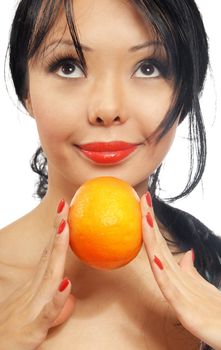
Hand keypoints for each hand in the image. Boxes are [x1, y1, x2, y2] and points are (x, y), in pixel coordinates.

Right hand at [0, 200, 74, 349]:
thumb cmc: (12, 333)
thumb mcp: (33, 312)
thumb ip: (50, 298)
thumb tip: (67, 287)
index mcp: (33, 287)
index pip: (47, 254)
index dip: (57, 232)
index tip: (64, 211)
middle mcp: (32, 291)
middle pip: (47, 256)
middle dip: (58, 230)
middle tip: (65, 206)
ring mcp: (31, 308)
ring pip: (48, 277)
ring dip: (56, 252)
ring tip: (65, 229)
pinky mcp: (31, 329)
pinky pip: (46, 313)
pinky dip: (56, 298)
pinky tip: (66, 284)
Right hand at [141, 192, 220, 349]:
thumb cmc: (211, 312)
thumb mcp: (200, 286)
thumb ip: (189, 270)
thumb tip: (186, 253)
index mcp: (178, 275)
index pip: (161, 244)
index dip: (154, 224)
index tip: (147, 203)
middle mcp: (174, 282)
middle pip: (157, 248)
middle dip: (149, 224)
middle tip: (143, 200)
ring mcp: (178, 295)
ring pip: (160, 264)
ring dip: (151, 241)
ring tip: (145, 220)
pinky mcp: (185, 310)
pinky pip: (170, 290)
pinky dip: (161, 274)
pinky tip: (155, 259)